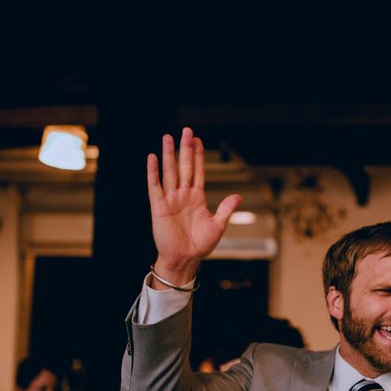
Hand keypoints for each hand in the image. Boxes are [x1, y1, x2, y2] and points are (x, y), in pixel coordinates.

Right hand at [147, 127, 241, 284]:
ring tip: (167, 137)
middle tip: (186, 130)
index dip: (199, 156)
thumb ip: (226, 209)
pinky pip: (155, 186)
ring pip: (170, 172)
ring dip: (168, 154)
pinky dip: (153, 172)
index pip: (198, 171)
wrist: (185, 259)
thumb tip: (237, 196)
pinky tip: (152, 158)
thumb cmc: (200, 245)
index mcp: (197, 198)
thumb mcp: (218, 226)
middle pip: (185, 166)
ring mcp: (171, 199)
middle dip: (186, 148)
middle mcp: (183, 195)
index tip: (198, 140)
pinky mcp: (159, 207)